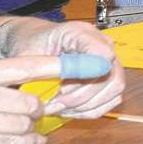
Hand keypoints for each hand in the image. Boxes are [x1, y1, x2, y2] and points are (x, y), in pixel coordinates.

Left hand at [0, 19, 124, 118]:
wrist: (32, 44)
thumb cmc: (30, 45)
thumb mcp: (28, 53)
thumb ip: (42, 65)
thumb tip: (57, 81)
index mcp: (82, 32)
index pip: (104, 54)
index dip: (89, 75)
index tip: (64, 88)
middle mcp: (101, 44)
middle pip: (113, 77)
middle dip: (83, 97)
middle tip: (57, 102)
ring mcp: (107, 61)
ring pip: (114, 91)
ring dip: (86, 106)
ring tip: (60, 107)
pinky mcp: (107, 78)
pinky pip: (109, 101)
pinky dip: (89, 110)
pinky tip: (69, 110)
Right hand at [0, 56, 67, 143]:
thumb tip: (6, 87)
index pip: (25, 66)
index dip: (56, 66)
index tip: (80, 63)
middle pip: (30, 103)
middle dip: (39, 106)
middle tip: (42, 107)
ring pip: (24, 125)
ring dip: (34, 126)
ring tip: (37, 125)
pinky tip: (34, 142)